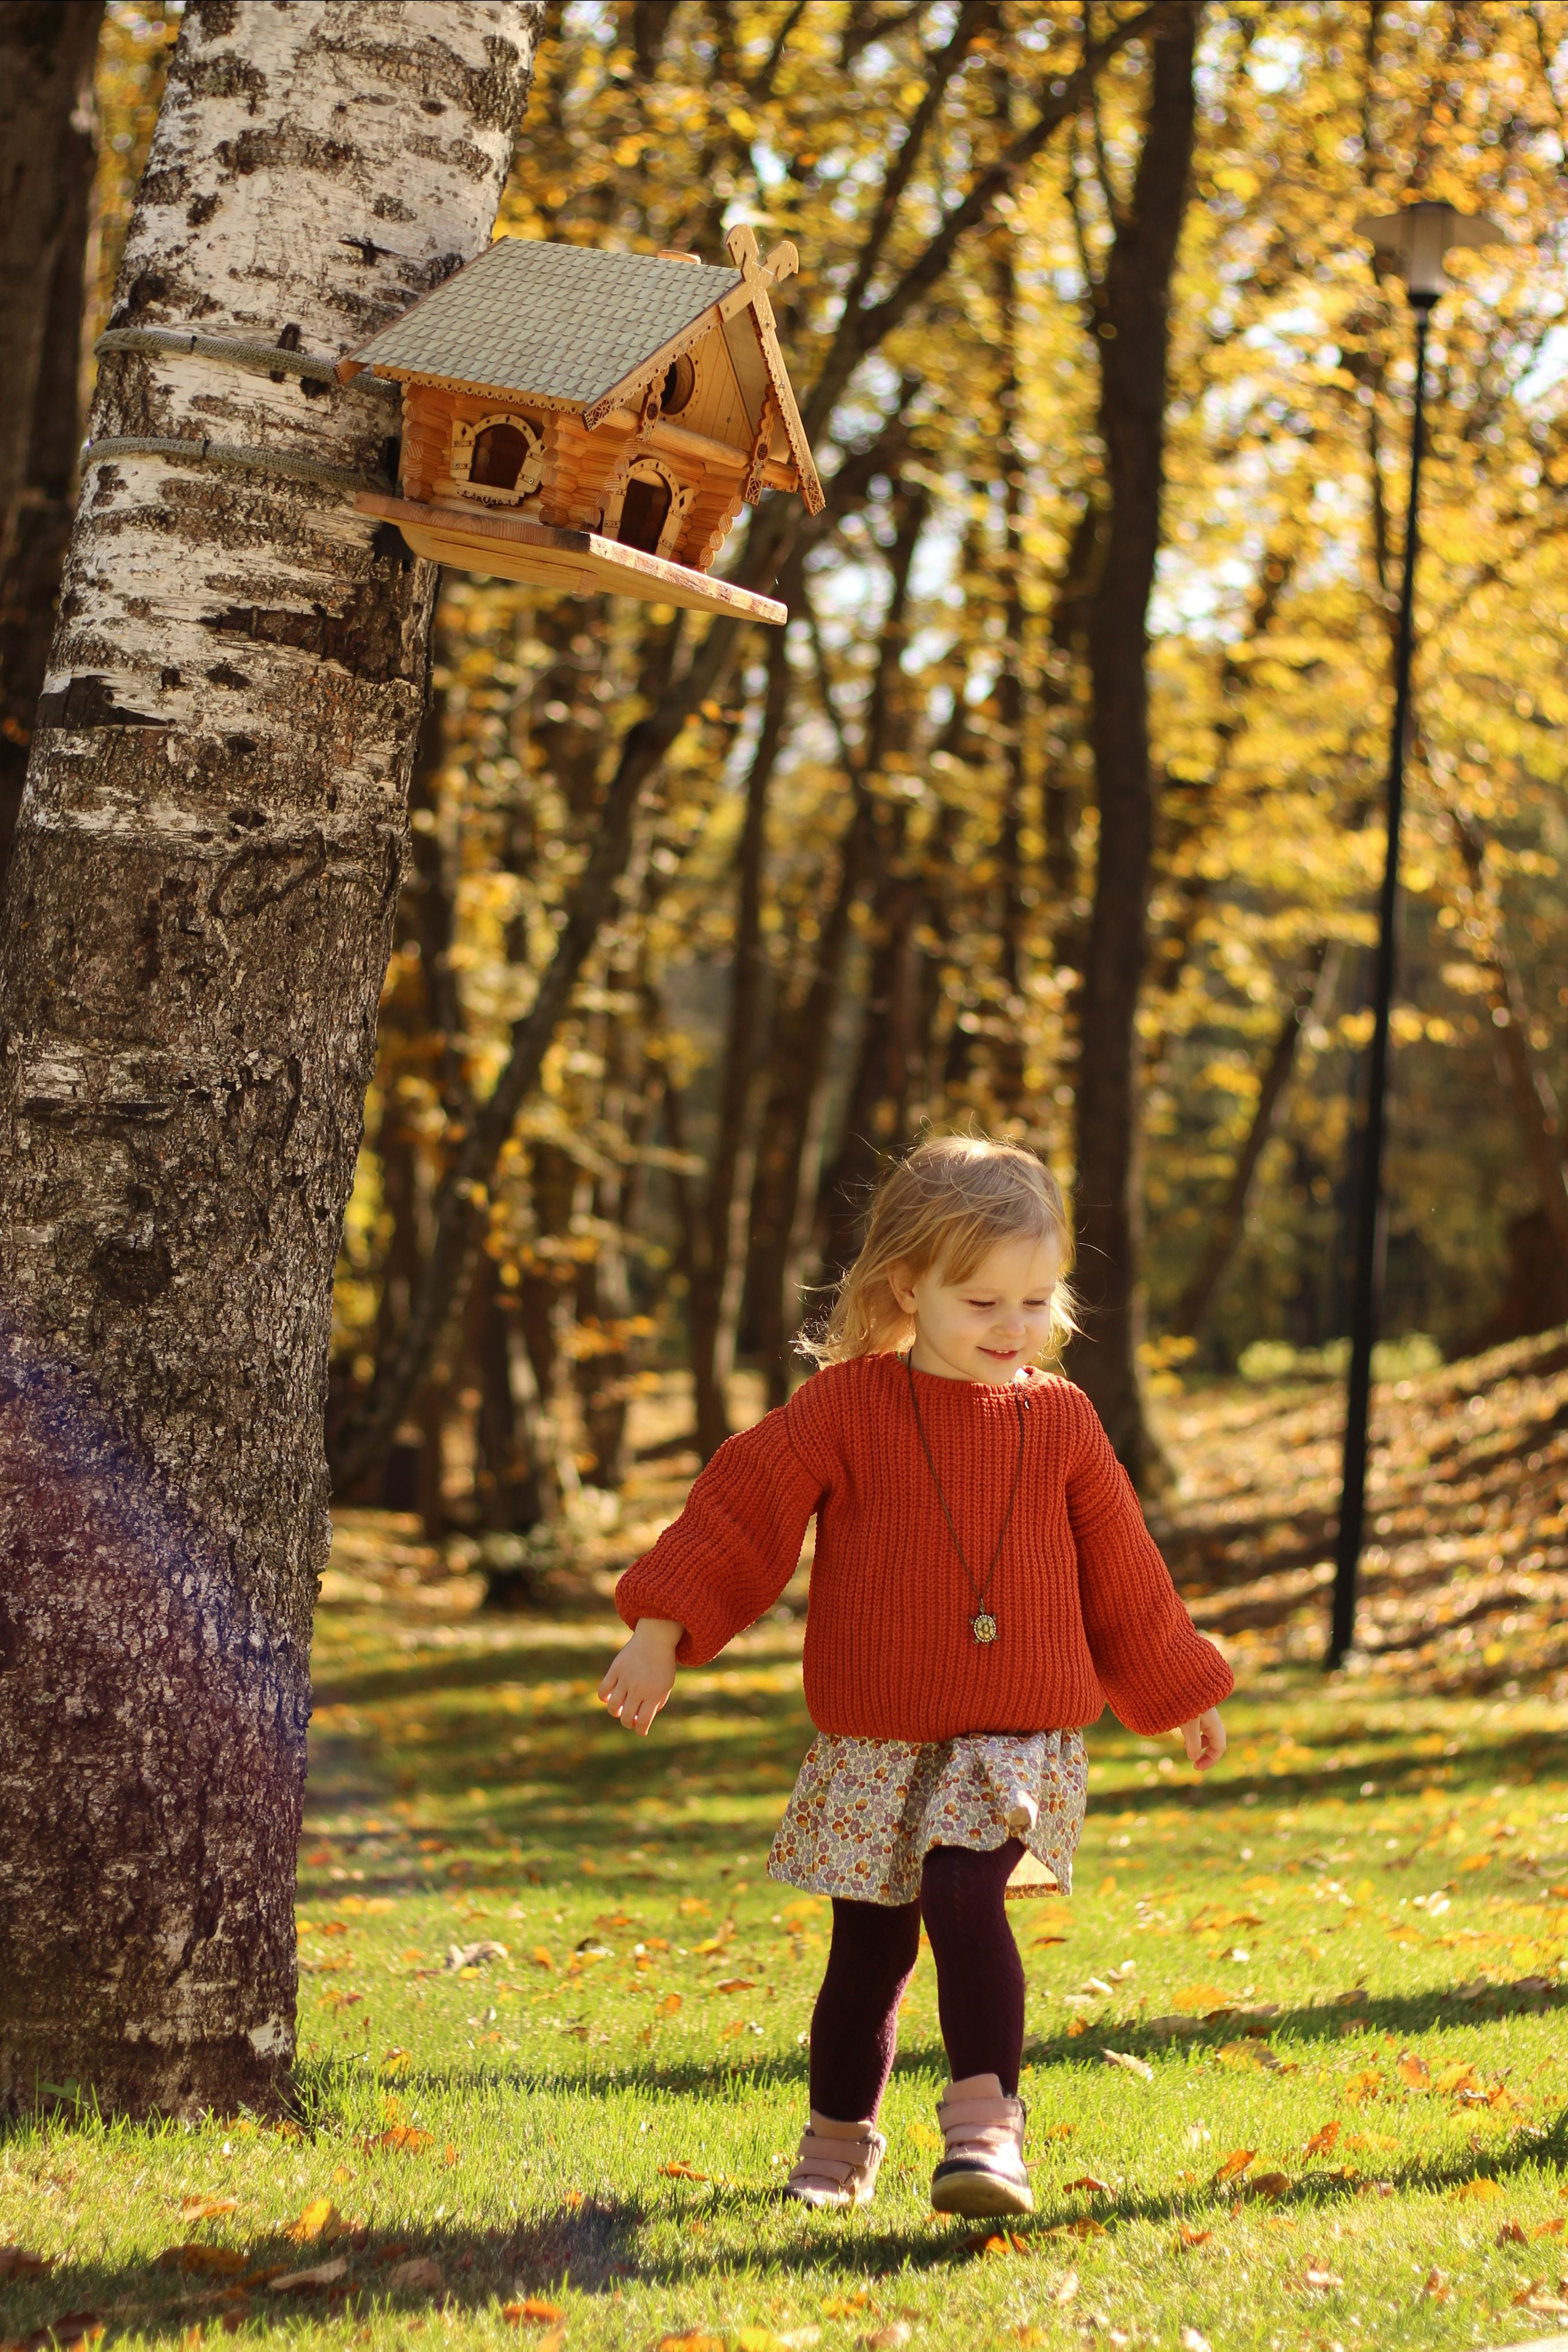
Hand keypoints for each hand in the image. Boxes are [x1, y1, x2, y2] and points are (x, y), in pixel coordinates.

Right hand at [598, 1618, 681, 1735]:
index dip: (640, 1730)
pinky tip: (610, 1697)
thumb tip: (641, 1722)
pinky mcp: (615, 1670)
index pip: (643, 1721)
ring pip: (613, 1707)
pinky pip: (603, 1690)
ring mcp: (626, 1679)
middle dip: (628, 1723)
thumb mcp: (665, 1686)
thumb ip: (656, 1704)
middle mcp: (639, 1688)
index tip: (640, 1731)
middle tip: (630, 1720)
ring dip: (615, 1713)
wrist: (655, 1639)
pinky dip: (604, 1697)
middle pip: (627, 1717)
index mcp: (654, 1694)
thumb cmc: (662, 1665)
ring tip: (619, 1710)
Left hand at [1180, 1708, 1225, 1771]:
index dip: (1211, 1760)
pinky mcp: (1194, 1710)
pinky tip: (1183, 1734)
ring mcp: (1203, 1714)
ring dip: (1197, 1744)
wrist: (1175, 1682)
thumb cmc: (1184, 1703)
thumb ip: (1193, 1743)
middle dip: (1205, 1753)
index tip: (1197, 1768)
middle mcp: (1211, 1719)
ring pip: (1205, 1734)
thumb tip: (1194, 1758)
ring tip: (1185, 1745)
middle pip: (1214, 1741)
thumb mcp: (1188, 1725)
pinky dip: (1191, 1734)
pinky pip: (1197, 1726)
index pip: (1219, 1747)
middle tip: (1193, 1763)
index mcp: (1214, 1723)